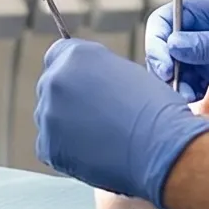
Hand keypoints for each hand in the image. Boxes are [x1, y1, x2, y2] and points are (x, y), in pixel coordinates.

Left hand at [35, 39, 208, 208]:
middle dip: (69, 99)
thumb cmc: (156, 111)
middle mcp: (55, 79)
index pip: (58, 56)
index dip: (74, 72)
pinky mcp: (48, 145)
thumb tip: (89, 84)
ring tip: (102, 137)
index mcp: (77, 55)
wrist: (161, 148)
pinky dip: (67, 151)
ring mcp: (48, 113)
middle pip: (52, 86)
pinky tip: (95, 153)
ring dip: (67, 125)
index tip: (85, 85)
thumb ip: (99, 72)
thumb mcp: (127, 73)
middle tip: (97, 116)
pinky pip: (51, 145)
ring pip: (50, 117)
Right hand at [147, 0, 208, 109]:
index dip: (159, 39)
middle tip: (176, 85)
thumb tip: (173, 44)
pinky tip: (200, 104)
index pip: (168, 18)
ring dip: (177, 85)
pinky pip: (195, 87)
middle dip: (165, 66)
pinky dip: (191, 97)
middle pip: (167, 47)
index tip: (166, 63)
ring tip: (191, 97)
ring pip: (178, 71)